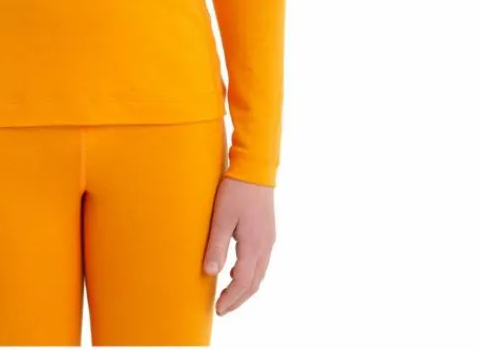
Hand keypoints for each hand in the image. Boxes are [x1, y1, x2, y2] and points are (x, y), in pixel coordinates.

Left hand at [202, 177, 275, 315]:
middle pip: (254, 282)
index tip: (219, 309)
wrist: (256, 169)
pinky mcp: (267, 231)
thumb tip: (210, 272)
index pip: (243, 282)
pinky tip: (237, 269)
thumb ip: (217, 245)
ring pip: (259, 273)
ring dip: (245, 287)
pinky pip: (260, 261)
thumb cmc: (236, 190)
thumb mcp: (222, 217)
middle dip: (239, 298)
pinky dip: (250, 273)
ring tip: (229, 294)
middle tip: (223, 308)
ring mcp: (268, 239)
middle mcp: (265, 246)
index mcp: (253, 246)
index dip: (231, 298)